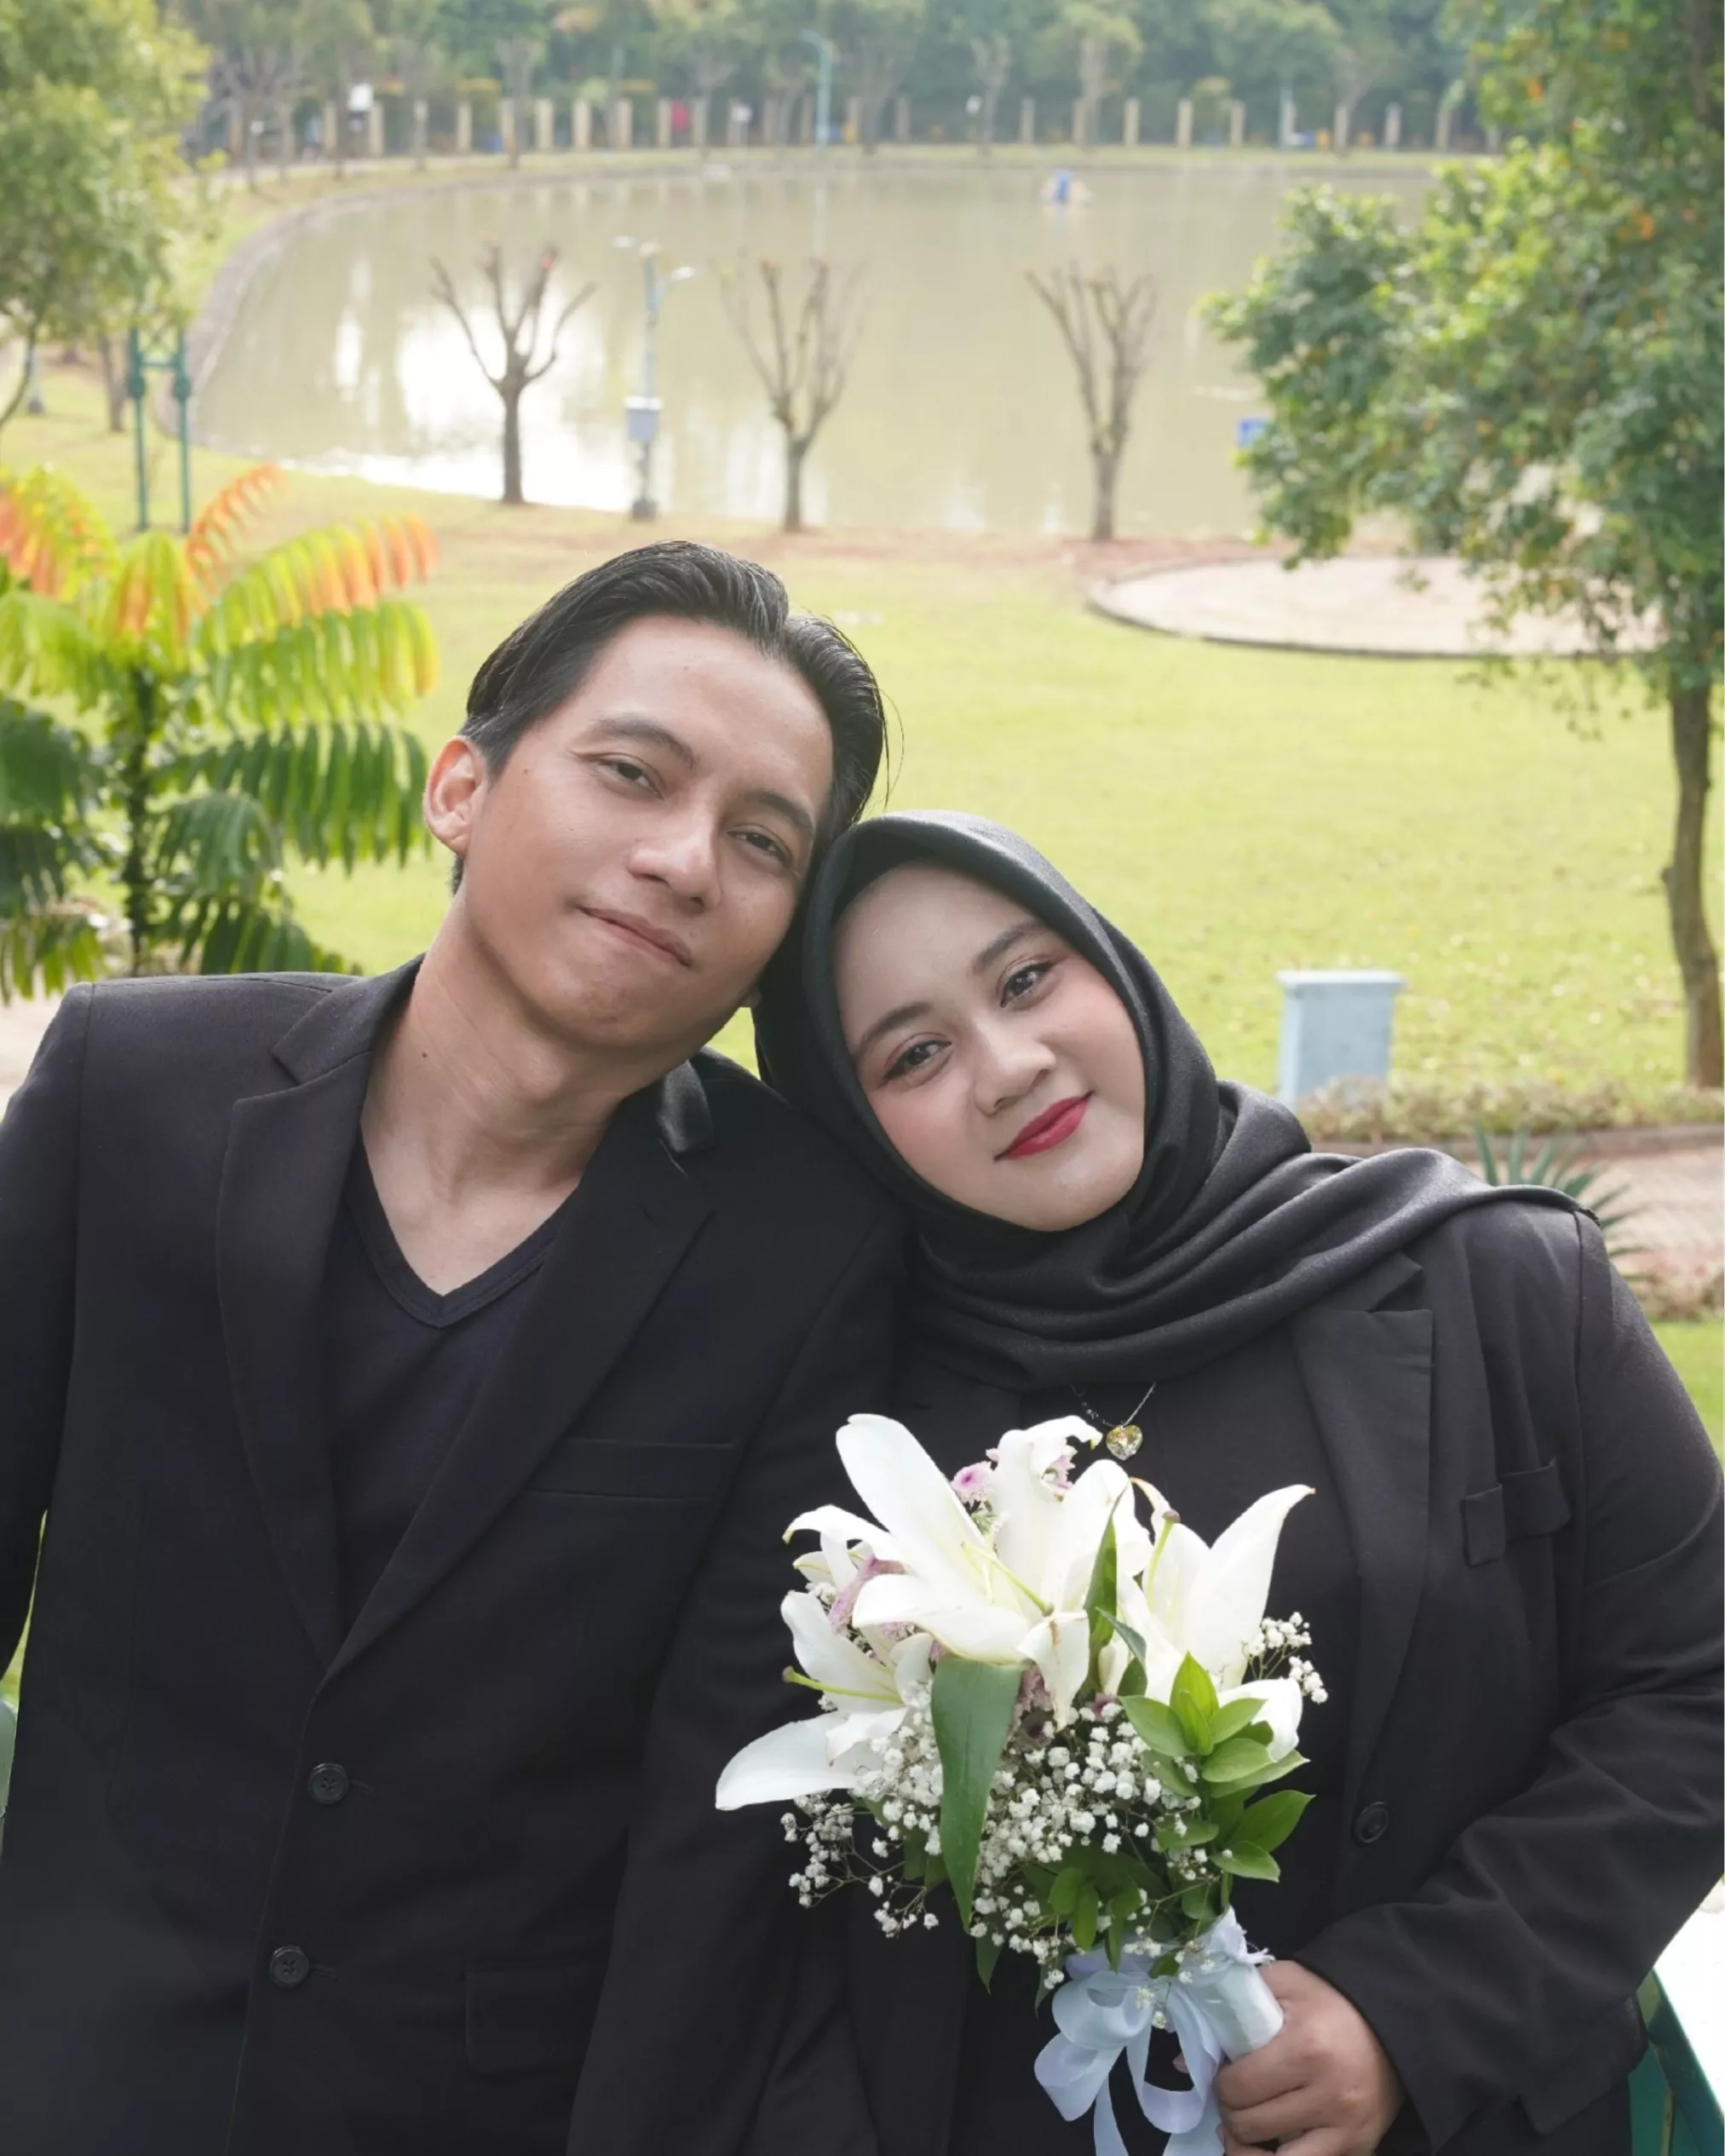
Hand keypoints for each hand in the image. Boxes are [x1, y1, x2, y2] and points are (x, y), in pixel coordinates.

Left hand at [1215, 1960, 1403, 2155]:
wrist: (1392, 2022)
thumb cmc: (1328, 2000)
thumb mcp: (1282, 1984)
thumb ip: (1231, 2011)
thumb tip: (1184, 2061)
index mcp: (1305, 2048)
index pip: (1238, 2086)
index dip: (1221, 2081)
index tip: (1225, 2070)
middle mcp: (1328, 2094)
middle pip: (1250, 2124)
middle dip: (1231, 2110)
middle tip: (1234, 2095)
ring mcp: (1346, 2127)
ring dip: (1246, 2144)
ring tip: (1242, 2128)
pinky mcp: (1357, 2147)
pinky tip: (1263, 2150)